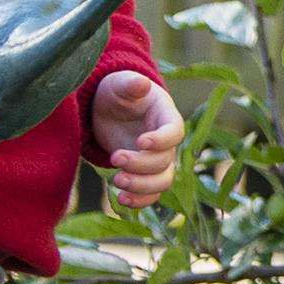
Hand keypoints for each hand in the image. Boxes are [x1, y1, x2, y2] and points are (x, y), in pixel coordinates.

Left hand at [89, 71, 183, 203]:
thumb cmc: (117, 93)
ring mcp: (157, 161)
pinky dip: (139, 200)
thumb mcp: (119, 84)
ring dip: (142, 186)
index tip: (140, 141)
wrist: (108, 110)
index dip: (161, 140)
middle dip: (141, 164)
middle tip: (115, 158)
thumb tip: (141, 83)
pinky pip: (151, 194)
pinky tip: (120, 199)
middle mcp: (166, 142)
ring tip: (117, 181)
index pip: (174, 132)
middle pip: (165, 161)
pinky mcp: (144, 175)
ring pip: (162, 182)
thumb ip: (130, 84)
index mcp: (166, 117)